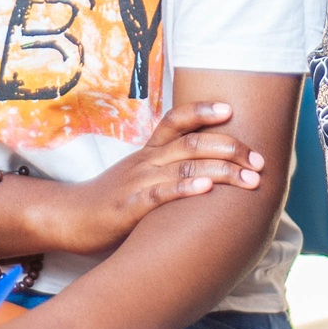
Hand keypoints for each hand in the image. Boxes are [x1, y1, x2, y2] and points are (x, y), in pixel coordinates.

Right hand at [18, 101, 265, 256]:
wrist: (68, 219)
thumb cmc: (110, 201)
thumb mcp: (140, 178)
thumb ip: (169, 173)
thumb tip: (209, 177)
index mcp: (149, 151)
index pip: (177, 120)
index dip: (203, 111)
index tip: (231, 109)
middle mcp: (146, 160)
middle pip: (192, 142)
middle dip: (230, 148)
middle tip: (259, 160)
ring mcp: (137, 182)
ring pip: (184, 167)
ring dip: (222, 172)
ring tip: (250, 179)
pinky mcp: (128, 207)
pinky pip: (159, 194)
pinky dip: (185, 190)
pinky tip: (206, 191)